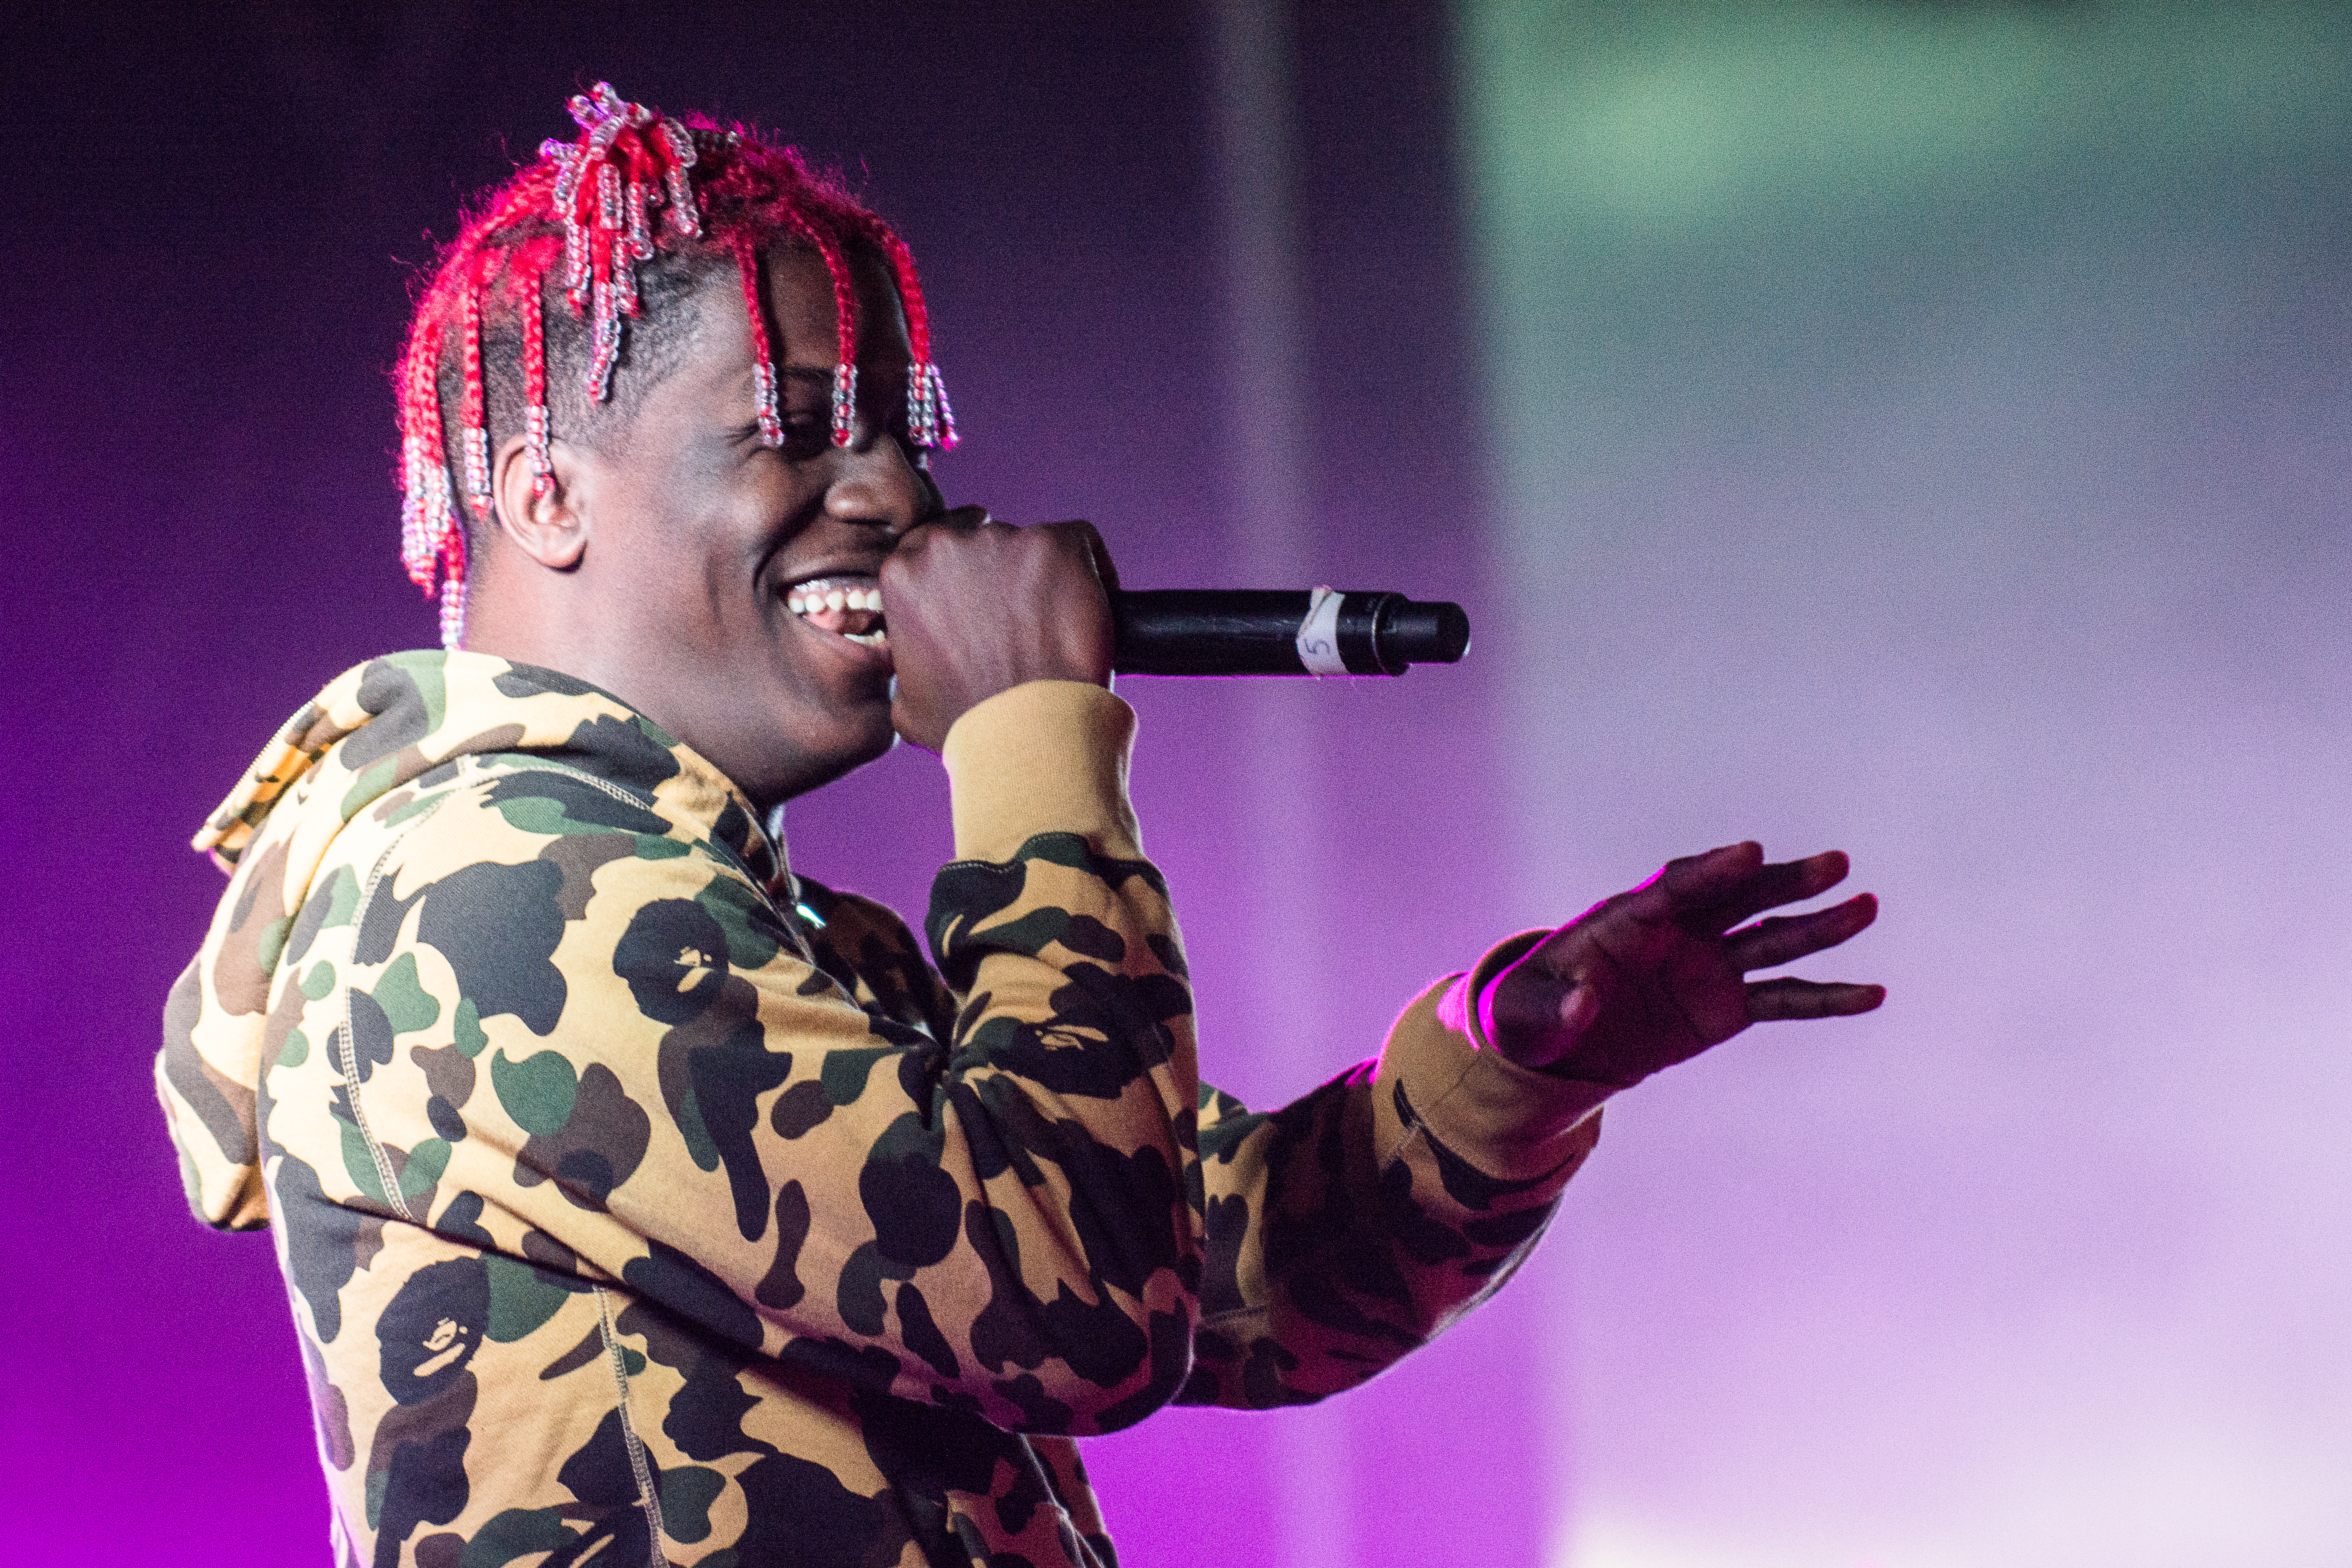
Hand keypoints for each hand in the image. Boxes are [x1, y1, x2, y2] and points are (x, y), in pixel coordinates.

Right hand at [881, 508, 1118, 751]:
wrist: (1026, 735)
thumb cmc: (968, 727)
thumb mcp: (907, 701)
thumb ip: (907, 663)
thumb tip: (914, 663)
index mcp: (903, 575)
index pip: (931, 547)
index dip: (962, 572)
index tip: (984, 598)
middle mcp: (946, 547)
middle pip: (981, 541)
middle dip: (1001, 575)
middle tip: (1024, 623)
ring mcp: (1002, 540)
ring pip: (1028, 543)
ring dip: (1043, 575)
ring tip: (1057, 626)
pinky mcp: (1055, 544)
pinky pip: (1080, 540)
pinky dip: (1090, 568)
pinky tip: (1092, 609)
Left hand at [1481, 842, 1882, 1084]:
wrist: (1557, 1045)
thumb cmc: (1528, 1015)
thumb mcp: (1521, 1016)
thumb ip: (1549, 1010)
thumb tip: (1580, 1005)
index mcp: (1625, 921)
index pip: (1675, 888)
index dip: (1711, 872)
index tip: (1749, 852)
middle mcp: (1678, 934)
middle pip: (1736, 900)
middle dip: (1781, 882)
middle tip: (1832, 865)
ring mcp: (1708, 967)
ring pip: (1771, 941)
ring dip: (1818, 926)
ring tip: (1866, 908)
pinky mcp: (1727, 1006)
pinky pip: (1784, 999)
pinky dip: (1826, 999)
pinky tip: (1873, 995)